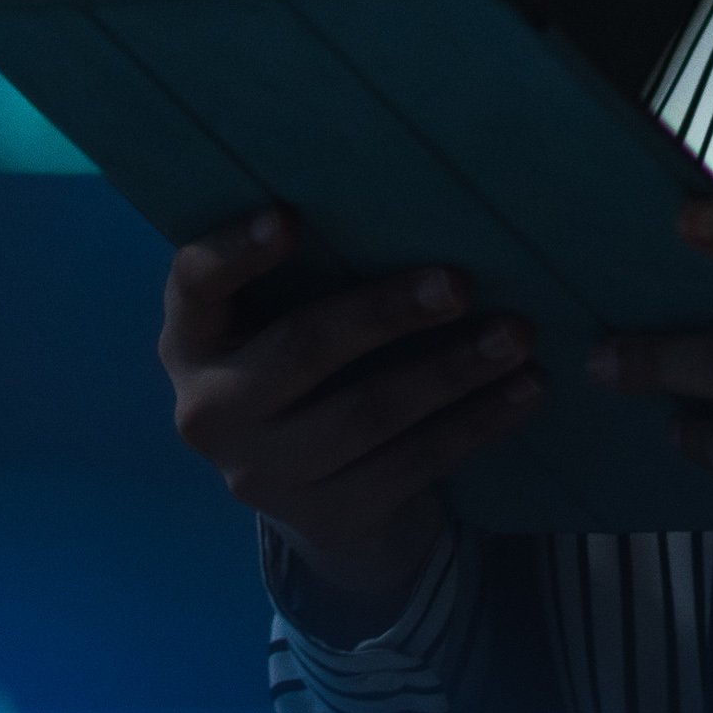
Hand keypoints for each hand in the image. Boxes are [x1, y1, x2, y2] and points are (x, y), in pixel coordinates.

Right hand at [157, 206, 543, 628]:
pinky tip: (522, 391)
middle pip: (302, 350)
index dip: (235, 252)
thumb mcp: (281, 316)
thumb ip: (312, 270)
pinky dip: (475, 424)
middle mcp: (209, 410)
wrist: (316, 489)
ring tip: (515, 335)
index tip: (287, 218)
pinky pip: (411, 465)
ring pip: (367, 413)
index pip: (194, 285)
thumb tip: (410, 195)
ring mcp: (263, 473)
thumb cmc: (309, 361)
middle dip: (385, 313)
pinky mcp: (325, 517)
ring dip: (451, 371)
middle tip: (460, 282)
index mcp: (190, 340)